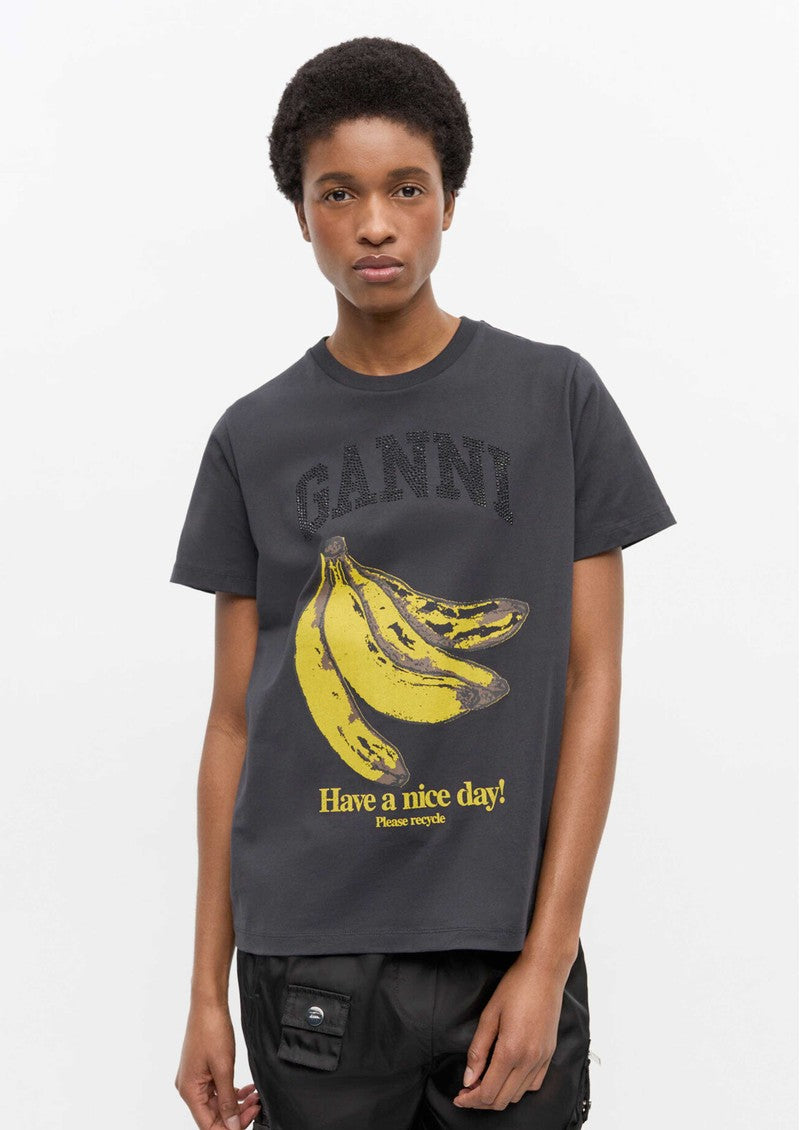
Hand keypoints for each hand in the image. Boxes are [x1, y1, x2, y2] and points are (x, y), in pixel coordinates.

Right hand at [175, 1000, 260, 1128]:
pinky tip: (247, 1089)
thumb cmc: (211, 1030)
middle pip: (213, 1115)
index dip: (228, 1128)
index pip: (207, 1125)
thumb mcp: (223, 1068)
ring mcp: (195, 1078)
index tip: (246, 1123)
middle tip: (256, 1107)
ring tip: (255, 1097)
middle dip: (236, 1114)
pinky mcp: (203, 1070)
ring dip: (236, 1103)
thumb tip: (232, 1124)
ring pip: (217, 1103)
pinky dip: (232, 1091)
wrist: (208, 1004)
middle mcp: (189, 1087)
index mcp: (189, 1090)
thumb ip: (228, 1100)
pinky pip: (218, 1089)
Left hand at [452, 955, 566, 1110]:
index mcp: (511, 1050)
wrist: (545, 972)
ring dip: (499, 1095)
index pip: (488, 1092)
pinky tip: (507, 1077)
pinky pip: (534, 1084)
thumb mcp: (489, 1014)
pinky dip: (518, 1088)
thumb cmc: (516, 987)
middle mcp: (529, 1060)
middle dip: (481, 1101)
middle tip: (467, 1092)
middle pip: (502, 1100)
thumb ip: (478, 1050)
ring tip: (484, 1083)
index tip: (459, 1096)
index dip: (470, 1100)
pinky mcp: (549, 1054)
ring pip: (518, 1095)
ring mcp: (542, 1059)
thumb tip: (469, 1078)